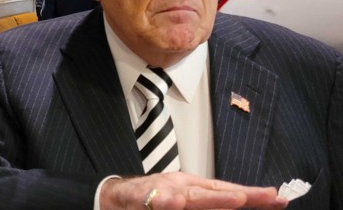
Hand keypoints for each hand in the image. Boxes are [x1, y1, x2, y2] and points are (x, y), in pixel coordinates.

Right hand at [100, 172, 287, 209]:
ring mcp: (159, 192)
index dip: (251, 195)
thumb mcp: (185, 197)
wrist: (116, 196)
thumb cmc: (154, 198)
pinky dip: (158, 201)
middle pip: (207, 192)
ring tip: (215, 200)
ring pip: (180, 198)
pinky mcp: (138, 199)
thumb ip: (212, 201)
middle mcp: (179, 187)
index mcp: (194, 187)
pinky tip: (168, 204)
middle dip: (226, 197)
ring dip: (198, 200)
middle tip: (244, 198)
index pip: (227, 190)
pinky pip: (149, 201)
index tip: (276, 198)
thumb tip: (244, 200)